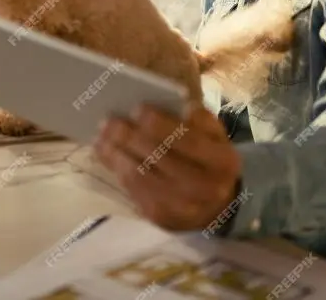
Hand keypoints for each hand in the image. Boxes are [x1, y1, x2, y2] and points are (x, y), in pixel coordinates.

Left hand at [93, 102, 240, 231]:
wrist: (216, 206)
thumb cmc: (209, 161)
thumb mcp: (216, 137)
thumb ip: (201, 120)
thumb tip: (184, 107)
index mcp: (223, 162)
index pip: (188, 140)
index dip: (160, 124)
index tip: (138, 109)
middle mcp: (205, 188)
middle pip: (159, 157)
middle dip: (129, 136)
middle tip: (110, 120)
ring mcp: (182, 207)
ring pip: (140, 174)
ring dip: (116, 152)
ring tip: (102, 134)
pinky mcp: (161, 217)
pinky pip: (133, 189)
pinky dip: (115, 168)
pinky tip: (105, 152)